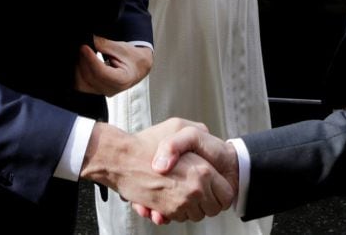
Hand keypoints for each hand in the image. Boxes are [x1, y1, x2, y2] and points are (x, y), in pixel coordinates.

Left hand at [74, 36, 152, 95]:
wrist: (137, 67)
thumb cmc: (132, 58)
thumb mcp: (122, 48)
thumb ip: (105, 44)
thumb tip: (90, 39)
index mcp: (122, 80)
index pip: (101, 72)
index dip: (90, 59)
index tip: (84, 47)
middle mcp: (112, 89)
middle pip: (90, 77)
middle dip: (83, 61)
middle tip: (82, 46)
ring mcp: (102, 92)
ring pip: (82, 83)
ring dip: (79, 67)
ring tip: (83, 54)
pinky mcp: (96, 90)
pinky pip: (81, 84)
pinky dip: (78, 73)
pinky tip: (82, 62)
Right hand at [80, 120, 233, 222]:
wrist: (119, 159)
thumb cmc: (146, 142)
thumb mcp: (178, 127)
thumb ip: (198, 135)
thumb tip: (206, 152)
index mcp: (202, 171)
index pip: (226, 195)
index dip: (221, 190)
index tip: (214, 184)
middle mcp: (194, 190)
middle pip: (213, 209)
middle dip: (207, 200)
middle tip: (198, 187)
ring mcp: (180, 204)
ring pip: (196, 215)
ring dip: (191, 206)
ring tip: (181, 188)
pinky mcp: (166, 212)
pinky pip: (179, 218)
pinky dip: (175, 211)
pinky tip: (168, 195)